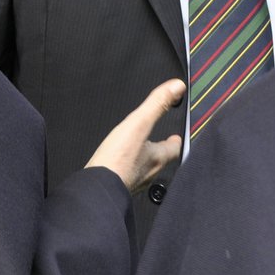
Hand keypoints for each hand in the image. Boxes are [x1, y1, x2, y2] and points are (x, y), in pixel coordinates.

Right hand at [85, 79, 185, 193]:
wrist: (97, 188)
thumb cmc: (118, 159)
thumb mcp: (138, 124)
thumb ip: (157, 104)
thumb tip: (177, 87)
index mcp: (157, 157)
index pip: (174, 149)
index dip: (175, 141)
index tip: (176, 137)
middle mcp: (149, 173)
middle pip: (160, 161)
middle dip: (160, 152)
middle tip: (158, 144)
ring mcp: (134, 182)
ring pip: (145, 171)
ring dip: (144, 162)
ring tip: (138, 154)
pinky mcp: (119, 188)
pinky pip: (128, 178)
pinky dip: (127, 171)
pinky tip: (119, 167)